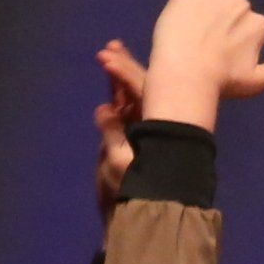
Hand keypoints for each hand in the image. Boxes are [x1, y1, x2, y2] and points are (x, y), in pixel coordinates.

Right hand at [92, 39, 145, 221]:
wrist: (148, 217)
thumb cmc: (137, 193)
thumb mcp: (119, 165)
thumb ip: (112, 135)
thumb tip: (104, 108)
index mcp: (160, 127)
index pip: (143, 92)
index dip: (124, 74)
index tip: (107, 60)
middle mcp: (159, 124)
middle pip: (144, 88)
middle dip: (125, 67)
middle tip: (111, 46)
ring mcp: (150, 131)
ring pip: (139, 97)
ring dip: (124, 77)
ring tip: (111, 54)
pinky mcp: (141, 140)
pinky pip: (133, 111)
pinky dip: (122, 95)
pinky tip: (115, 85)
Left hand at [143, 0, 263, 131]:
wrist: (185, 75)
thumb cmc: (223, 83)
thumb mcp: (256, 83)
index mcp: (259, 22)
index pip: (250, 26)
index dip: (237, 42)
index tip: (225, 58)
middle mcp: (240, 2)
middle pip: (231, 11)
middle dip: (223, 24)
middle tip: (208, 49)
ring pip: (210, 2)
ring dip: (204, 15)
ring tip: (192, 40)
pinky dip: (185, 9)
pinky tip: (179, 29)